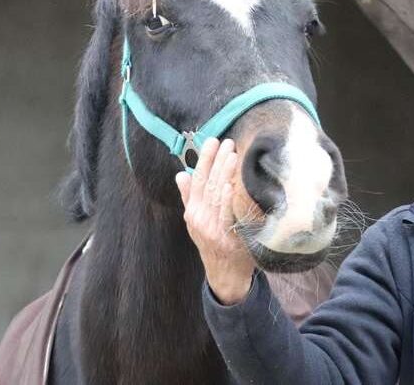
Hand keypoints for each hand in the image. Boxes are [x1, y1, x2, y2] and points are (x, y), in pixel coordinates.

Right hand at [175, 138, 255, 304]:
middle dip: (217, 161)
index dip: (203, 159)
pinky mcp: (226, 239)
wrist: (224, 274)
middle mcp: (199, 218)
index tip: (211, 141)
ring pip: (217, 196)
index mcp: (193, 211)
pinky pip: (226, 215)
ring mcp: (212, 229)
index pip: (197, 179)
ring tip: (232, 154)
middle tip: (227, 142)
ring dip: (224, 173)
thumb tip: (181, 173)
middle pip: (208, 184)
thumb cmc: (213, 243)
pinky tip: (230, 185)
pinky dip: (227, 199)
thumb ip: (189, 197)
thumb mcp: (196, 220)